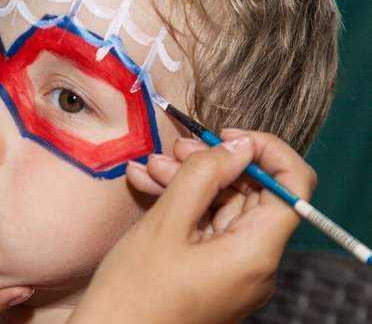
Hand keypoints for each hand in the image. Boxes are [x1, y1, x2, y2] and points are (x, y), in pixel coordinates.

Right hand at [67, 130, 316, 323]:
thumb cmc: (134, 291)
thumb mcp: (166, 222)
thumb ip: (205, 175)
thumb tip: (241, 145)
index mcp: (256, 253)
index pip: (293, 185)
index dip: (266, 151)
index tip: (225, 136)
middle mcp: (253, 261)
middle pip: (251, 192)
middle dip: (213, 163)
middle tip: (173, 150)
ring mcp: (231, 267)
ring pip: (223, 204)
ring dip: (188, 180)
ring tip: (148, 168)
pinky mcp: (210, 268)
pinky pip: (205, 224)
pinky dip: (179, 202)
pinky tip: (146, 184)